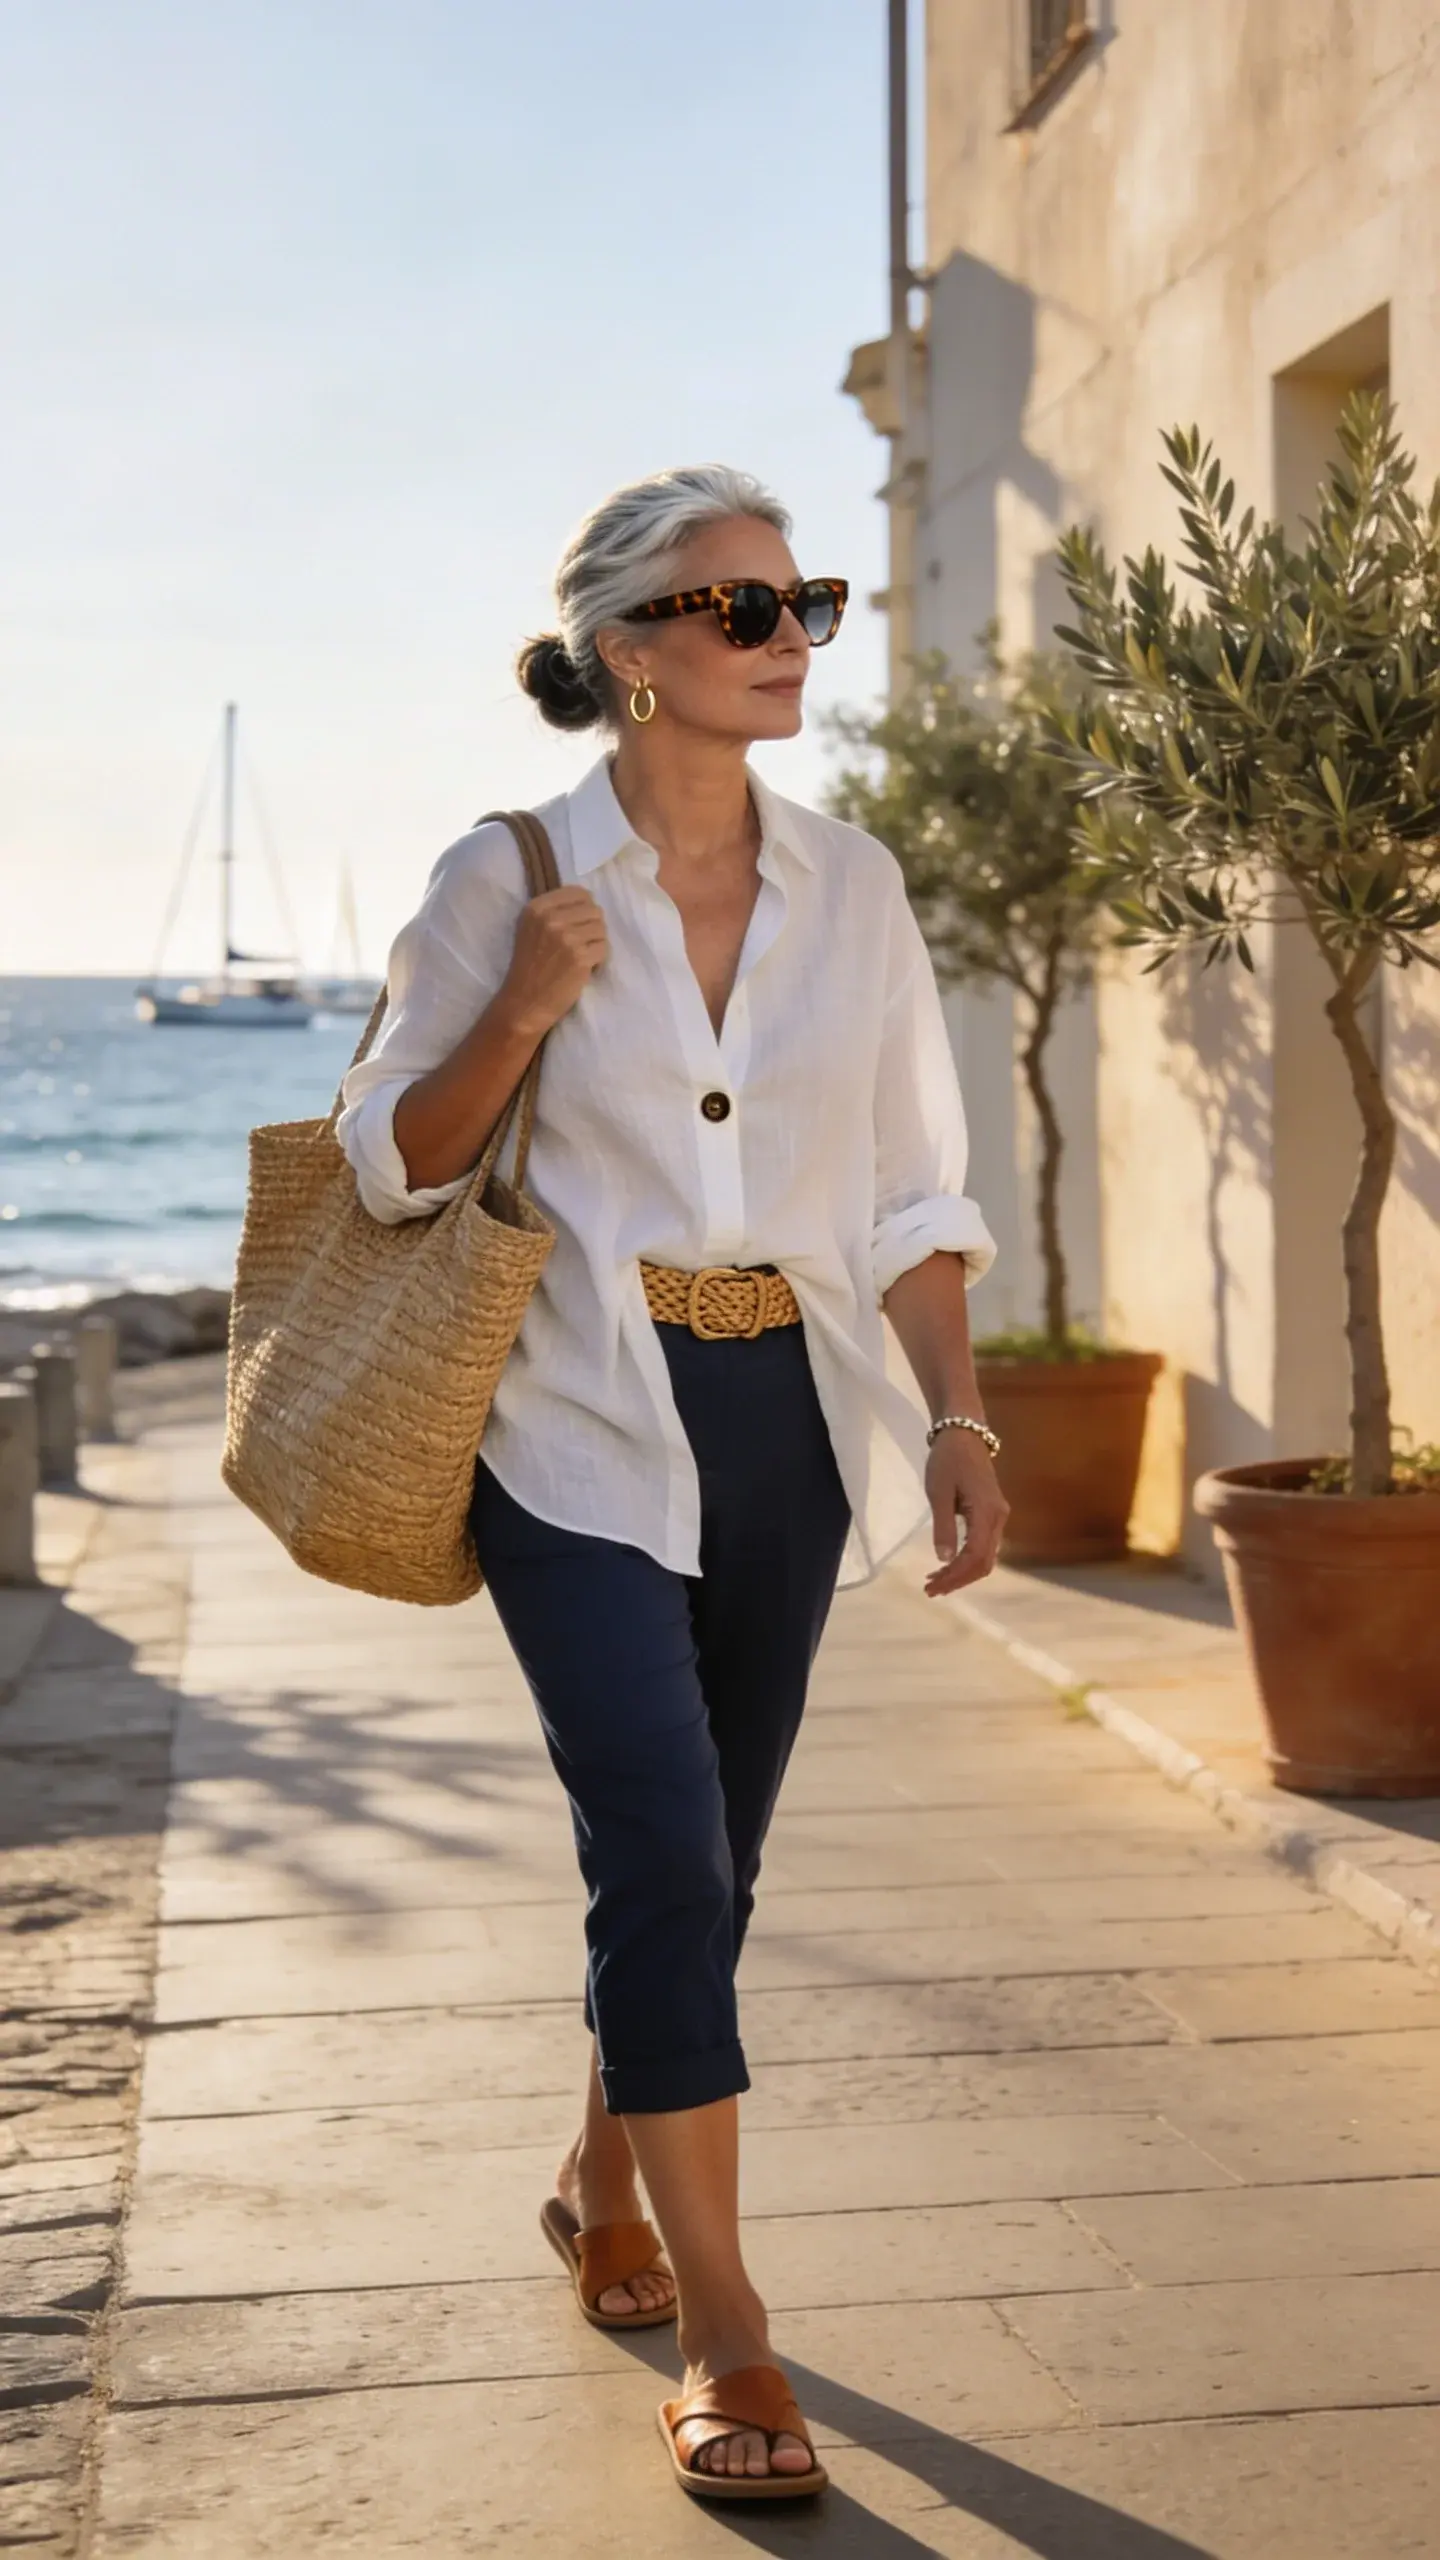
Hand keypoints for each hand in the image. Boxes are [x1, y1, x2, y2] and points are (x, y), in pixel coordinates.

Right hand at [500, 887, 607, 1037]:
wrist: (524, 1002)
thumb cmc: (529, 966)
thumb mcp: (530, 928)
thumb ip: (554, 910)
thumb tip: (588, 900)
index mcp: (536, 908)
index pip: (578, 892)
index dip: (584, 908)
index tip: (578, 924)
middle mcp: (551, 919)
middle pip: (594, 910)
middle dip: (592, 926)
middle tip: (582, 943)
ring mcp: (566, 938)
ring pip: (601, 928)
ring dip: (596, 942)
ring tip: (582, 954)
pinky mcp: (580, 958)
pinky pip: (604, 947)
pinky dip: (599, 958)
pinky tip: (585, 965)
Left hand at [923, 1429, 1007, 1596]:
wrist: (964, 1434)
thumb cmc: (948, 1460)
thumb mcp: (938, 1492)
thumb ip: (943, 1526)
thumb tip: (943, 1559)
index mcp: (986, 1512)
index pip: (974, 1556)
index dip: (955, 1575)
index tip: (933, 1586)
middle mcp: (998, 1518)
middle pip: (984, 1562)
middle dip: (958, 1580)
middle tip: (930, 1590)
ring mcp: (998, 1516)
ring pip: (985, 1556)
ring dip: (962, 1572)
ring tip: (935, 1581)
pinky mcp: (992, 1513)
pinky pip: (984, 1545)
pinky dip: (966, 1560)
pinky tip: (947, 1564)